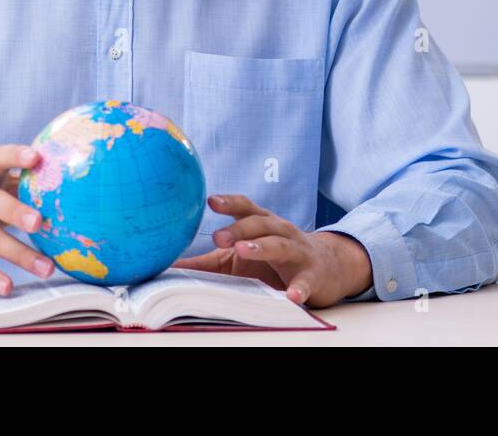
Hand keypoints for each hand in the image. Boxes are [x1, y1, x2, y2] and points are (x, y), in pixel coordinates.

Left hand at [172, 194, 372, 307]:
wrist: (328, 266)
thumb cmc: (276, 258)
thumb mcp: (244, 254)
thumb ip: (210, 259)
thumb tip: (169, 265)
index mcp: (263, 224)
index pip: (246, 208)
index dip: (229, 203)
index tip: (210, 200)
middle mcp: (281, 231)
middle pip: (260, 224)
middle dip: (239, 228)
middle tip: (218, 237)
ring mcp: (298, 252)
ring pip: (280, 245)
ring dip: (262, 248)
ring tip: (244, 251)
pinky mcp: (313, 276)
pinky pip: (306, 282)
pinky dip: (300, 288)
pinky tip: (292, 297)